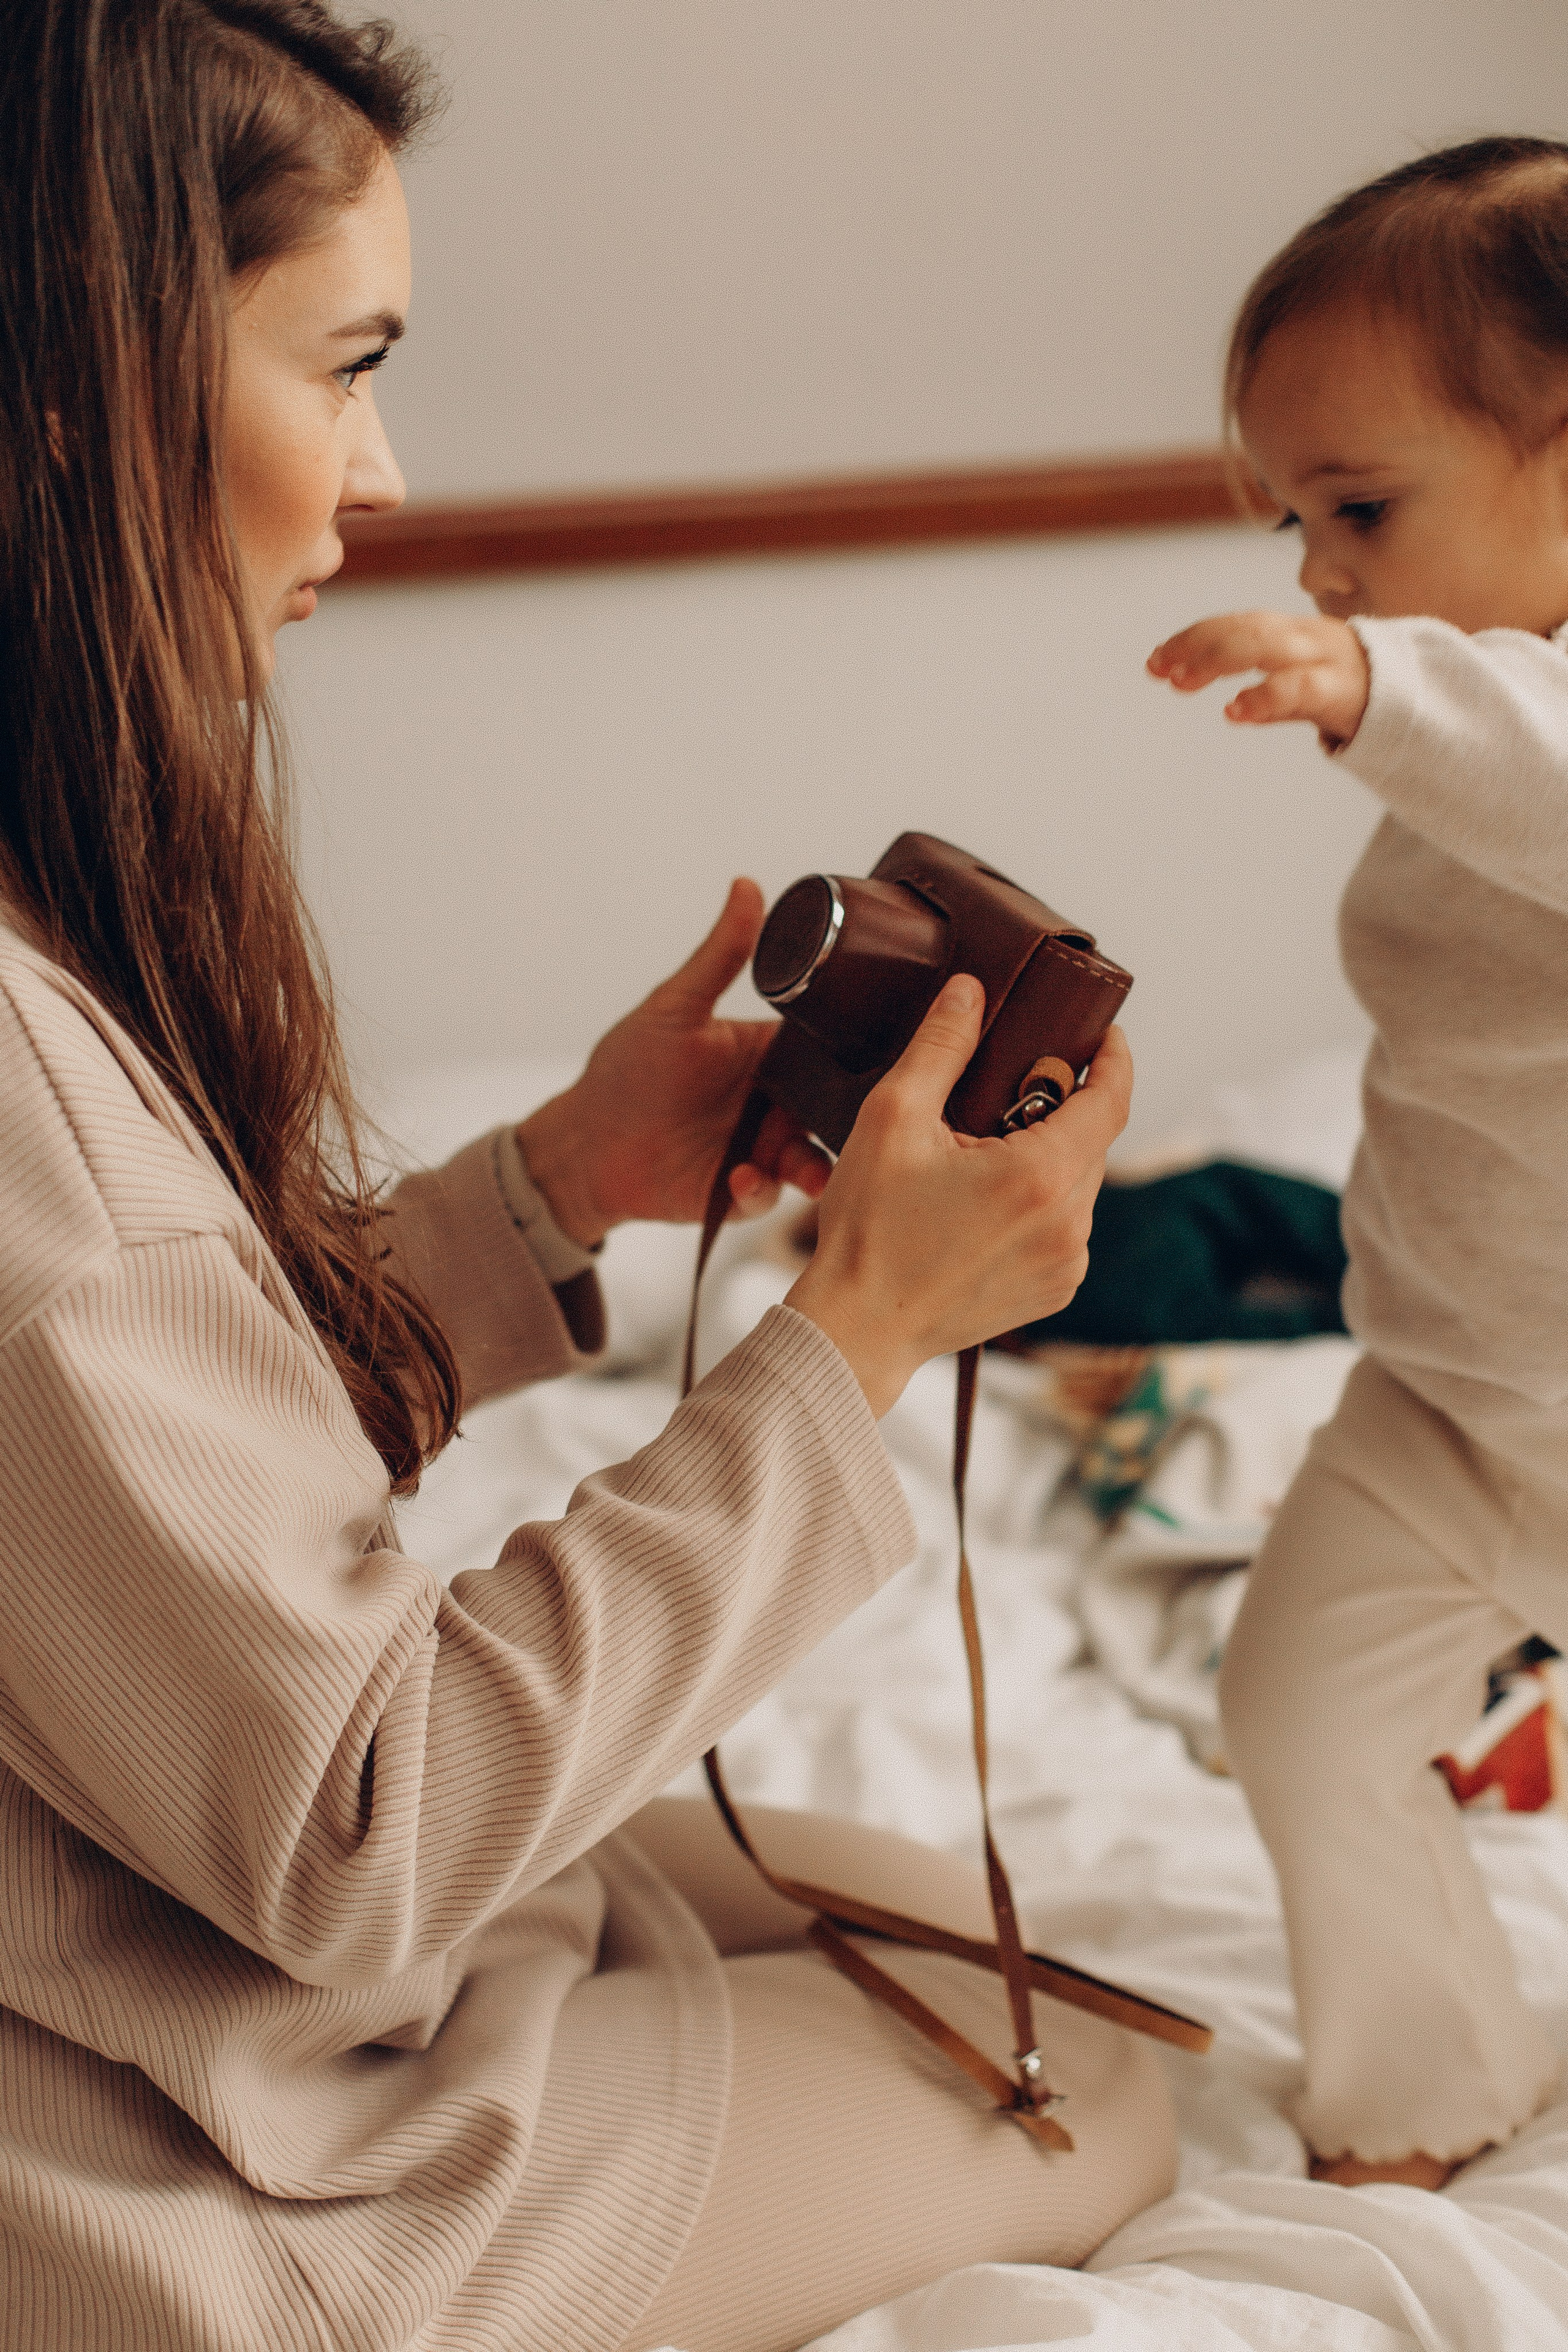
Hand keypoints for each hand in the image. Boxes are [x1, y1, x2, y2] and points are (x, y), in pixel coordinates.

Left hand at [516, 880, 830, 1245]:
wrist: (584, 1144)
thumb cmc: (626, 1071)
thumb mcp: (674, 1008)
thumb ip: (719, 957)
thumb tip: (747, 887)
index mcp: (765, 1056)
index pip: (826, 1050)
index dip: (854, 1052)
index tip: (881, 1051)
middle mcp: (772, 1105)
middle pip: (831, 1111)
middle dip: (846, 1120)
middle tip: (857, 1120)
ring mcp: (758, 1151)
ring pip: (811, 1159)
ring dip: (814, 1165)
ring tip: (804, 1168)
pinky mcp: (738, 1193)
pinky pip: (766, 1196)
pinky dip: (759, 1190)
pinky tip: (739, 1178)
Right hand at [787, 975, 1131, 1417]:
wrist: (858, 1328)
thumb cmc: (869, 1230)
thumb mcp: (892, 1119)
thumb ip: (940, 1048)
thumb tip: (970, 992)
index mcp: (1040, 1176)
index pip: (1111, 1100)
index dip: (1114, 1059)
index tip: (1104, 1034)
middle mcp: (1069, 1225)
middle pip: (1090, 1141)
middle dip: (1060, 1108)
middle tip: (1007, 1091)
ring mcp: (1067, 1264)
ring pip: (1078, 1184)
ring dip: (1047, 1158)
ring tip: (984, 1153)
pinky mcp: (1055, 1290)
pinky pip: (1066, 1226)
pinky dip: (1040, 1203)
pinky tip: (986, 1202)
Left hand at [1147, 610, 1369, 749]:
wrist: (1425, 703)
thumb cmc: (1361, 696)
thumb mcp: (1310, 694)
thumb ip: (1274, 700)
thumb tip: (1237, 709)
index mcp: (1295, 634)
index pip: (1236, 625)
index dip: (1194, 639)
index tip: (1154, 662)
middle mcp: (1308, 638)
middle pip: (1246, 628)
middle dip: (1198, 645)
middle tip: (1158, 668)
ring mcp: (1326, 659)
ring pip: (1267, 645)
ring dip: (1219, 660)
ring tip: (1182, 682)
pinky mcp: (1343, 689)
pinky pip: (1300, 686)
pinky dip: (1265, 695)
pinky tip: (1235, 710)